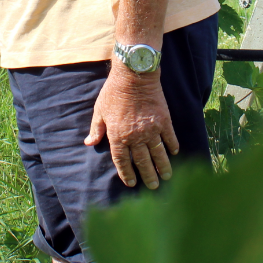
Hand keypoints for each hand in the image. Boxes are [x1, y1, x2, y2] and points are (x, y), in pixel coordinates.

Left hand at [84, 64, 177, 189]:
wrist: (134, 76)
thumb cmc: (113, 92)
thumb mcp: (99, 111)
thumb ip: (96, 129)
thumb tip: (89, 143)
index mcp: (118, 135)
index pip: (122, 160)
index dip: (127, 173)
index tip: (132, 183)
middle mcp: (135, 137)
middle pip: (142, 161)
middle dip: (148, 176)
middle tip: (153, 186)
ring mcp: (151, 130)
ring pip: (158, 154)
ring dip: (163, 167)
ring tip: (166, 177)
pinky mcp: (164, 121)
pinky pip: (169, 138)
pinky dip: (172, 147)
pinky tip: (174, 154)